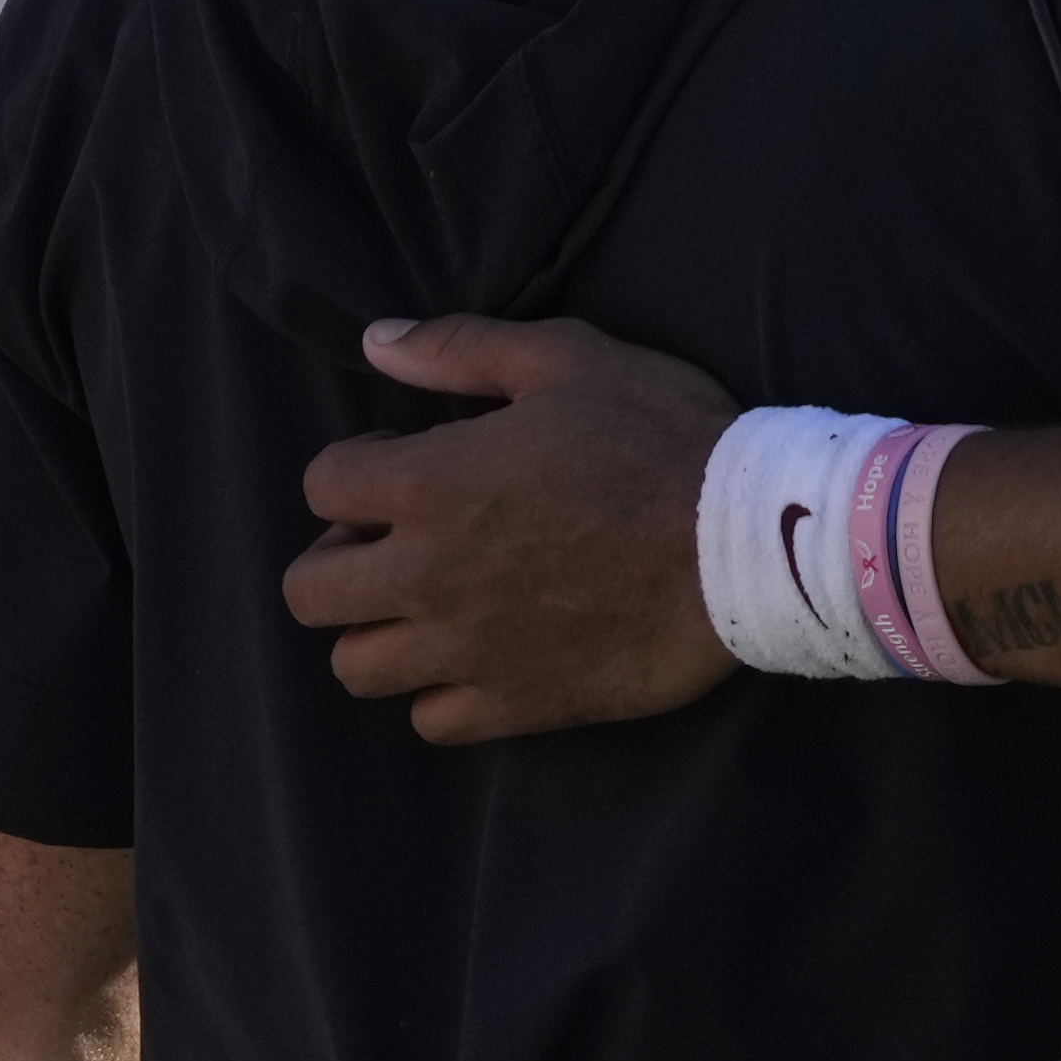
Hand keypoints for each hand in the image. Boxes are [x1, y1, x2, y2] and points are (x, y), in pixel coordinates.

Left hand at [281, 315, 739, 744]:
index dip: (357, 466)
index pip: (323, 485)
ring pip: (356, 667)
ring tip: (432, 605)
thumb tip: (374, 340)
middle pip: (309, 593)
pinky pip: (430, 720)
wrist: (752, 544)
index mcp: (429, 485)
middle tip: (399, 541)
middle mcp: (425, 577)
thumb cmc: (662, 437)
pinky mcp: (513, 705)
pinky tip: (481, 655)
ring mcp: (464, 651)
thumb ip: (461, 349)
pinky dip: (440, 691)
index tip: (405, 460)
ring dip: (379, 632)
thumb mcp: (569, 360)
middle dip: (338, 560)